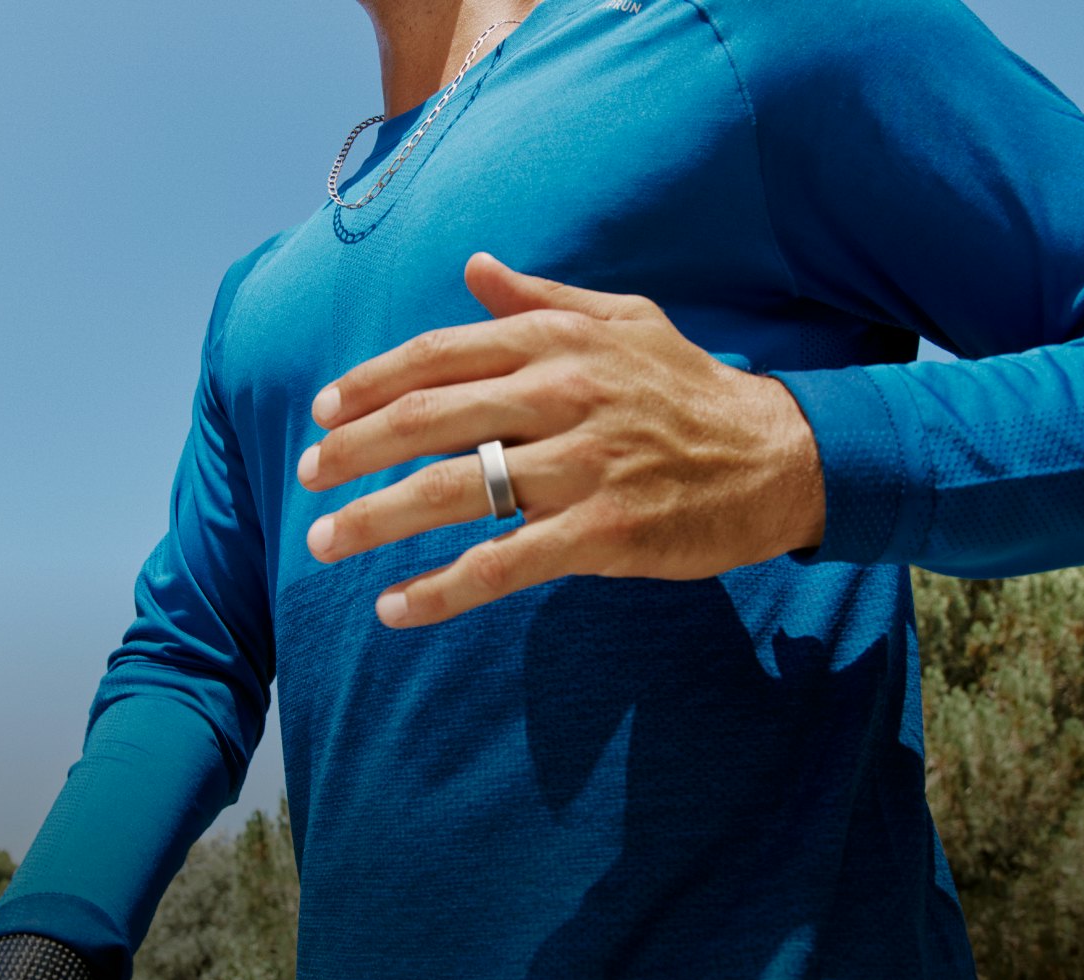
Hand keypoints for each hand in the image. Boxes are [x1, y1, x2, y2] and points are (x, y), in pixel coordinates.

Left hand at [296, 252, 825, 627]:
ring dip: (374, 520)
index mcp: (555, 341)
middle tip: (305, 478)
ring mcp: (579, 465)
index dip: (367, 383)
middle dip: (351, 452)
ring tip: (324, 544)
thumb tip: (473, 267)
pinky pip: (501, 563)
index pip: (436, 355)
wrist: (778, 456)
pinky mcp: (602, 531)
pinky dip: (440, 590)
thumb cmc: (689, 388)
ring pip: (450, 492)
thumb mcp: (623, 320)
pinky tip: (394, 608)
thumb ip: (541, 296)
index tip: (320, 413)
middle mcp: (558, 394)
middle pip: (426, 420)